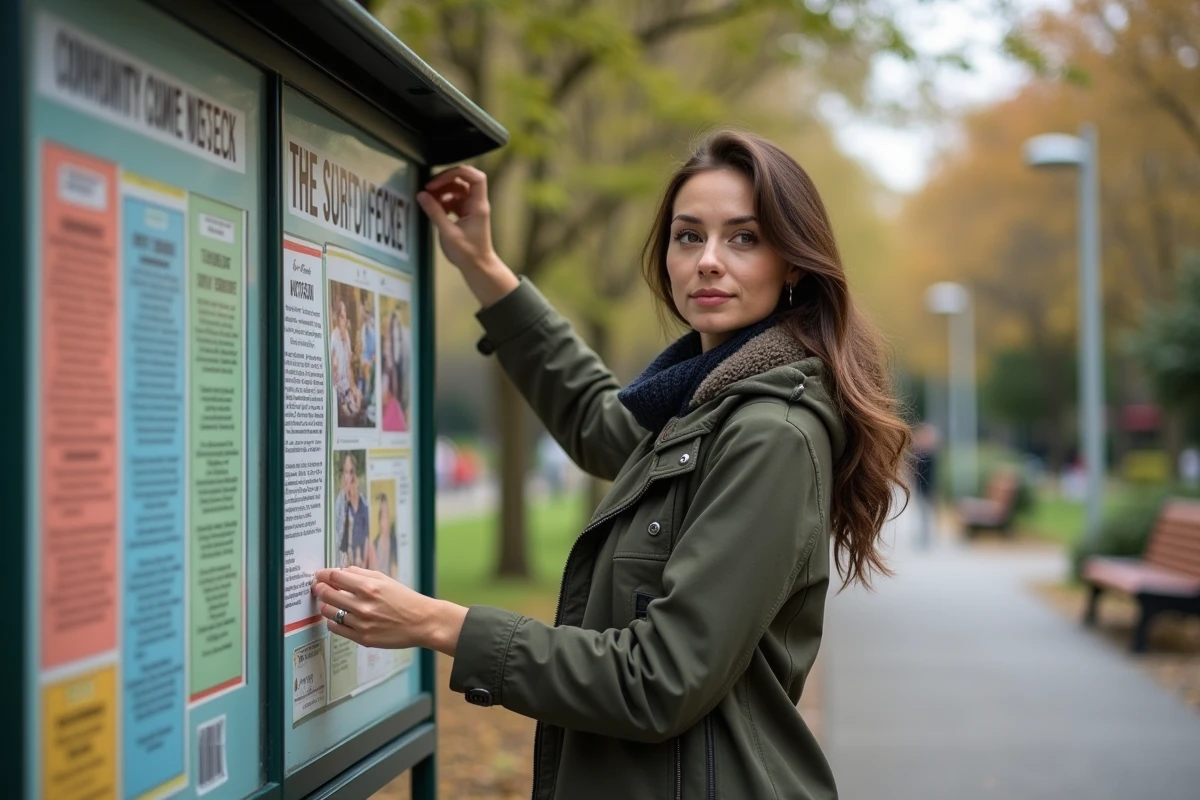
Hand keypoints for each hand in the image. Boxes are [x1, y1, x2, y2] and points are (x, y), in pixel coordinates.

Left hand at [312, 567, 466, 653]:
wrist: (422, 622)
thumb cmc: (405, 599)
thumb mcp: (385, 580)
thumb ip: (361, 574)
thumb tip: (340, 571)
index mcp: (369, 587)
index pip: (335, 576)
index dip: (323, 575)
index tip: (319, 575)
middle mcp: (363, 605)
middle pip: (327, 594)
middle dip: (319, 588)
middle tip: (318, 587)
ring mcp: (362, 623)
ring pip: (328, 612)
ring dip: (325, 606)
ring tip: (329, 603)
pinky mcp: (362, 639)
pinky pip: (336, 629)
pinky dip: (332, 621)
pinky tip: (337, 617)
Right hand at [416, 167, 518, 307]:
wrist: (477, 267)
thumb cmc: (469, 254)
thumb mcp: (448, 233)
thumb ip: (435, 213)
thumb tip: (422, 195)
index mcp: (478, 206)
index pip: (475, 177)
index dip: (457, 172)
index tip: (440, 179)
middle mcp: (476, 204)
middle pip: (463, 179)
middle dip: (445, 180)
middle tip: (429, 187)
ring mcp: (470, 208)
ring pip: (456, 189)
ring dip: (442, 191)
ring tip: (428, 198)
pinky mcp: (464, 214)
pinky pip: (453, 199)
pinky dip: (442, 200)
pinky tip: (433, 207)